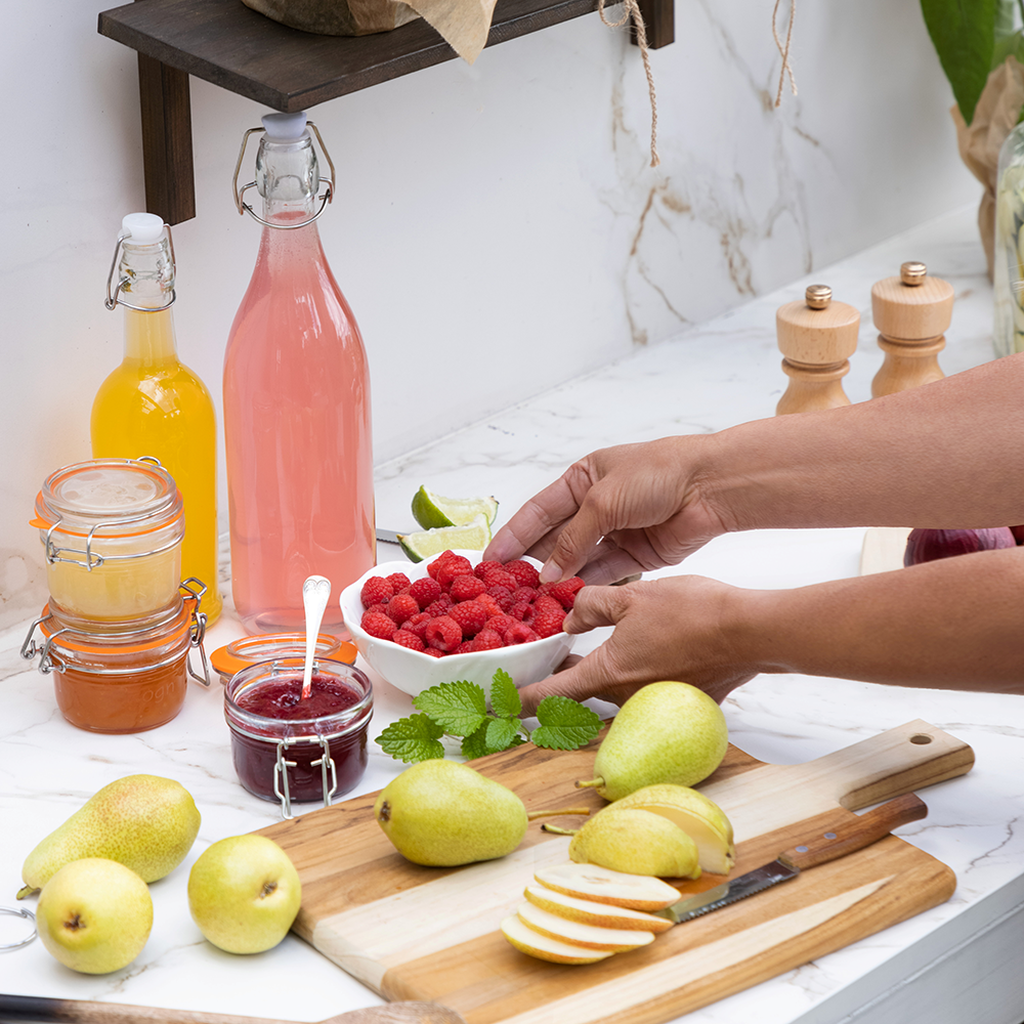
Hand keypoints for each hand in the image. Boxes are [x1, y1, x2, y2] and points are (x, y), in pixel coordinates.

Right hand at [484, 436, 729, 585]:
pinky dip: (585, 584)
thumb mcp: (603, 501)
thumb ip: (573, 539)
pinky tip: (565, 598)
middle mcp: (596, 505)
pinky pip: (603, 573)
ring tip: (533, 600)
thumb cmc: (657, 474)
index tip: (490, 558)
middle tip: (507, 587)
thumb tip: (548, 573)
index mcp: (583, 478)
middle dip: (532, 562)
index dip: (513, 534)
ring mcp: (616, 530)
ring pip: (578, 559)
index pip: (538, 510)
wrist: (709, 486)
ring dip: (558, 577)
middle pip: (555, 538)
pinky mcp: (637, 554)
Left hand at [516, 575, 757, 714]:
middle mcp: (626, 697)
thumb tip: (572, 616)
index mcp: (608, 673)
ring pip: (611, 689)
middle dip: (559, 681)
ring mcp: (654, 702)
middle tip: (542, 664)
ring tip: (584, 651)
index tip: (499, 703)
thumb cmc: (694, 613)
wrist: (752, 633)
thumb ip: (592, 606)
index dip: (521, 700)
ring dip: (595, 673)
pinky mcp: (679, 699)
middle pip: (580, 694)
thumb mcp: (631, 596)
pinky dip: (631, 672)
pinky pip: (642, 688)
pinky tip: (638, 648)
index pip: (551, 696)